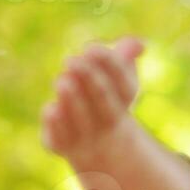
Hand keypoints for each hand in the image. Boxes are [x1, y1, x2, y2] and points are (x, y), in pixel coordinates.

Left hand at [41, 36, 144, 163]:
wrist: (94, 145)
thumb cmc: (104, 97)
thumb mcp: (115, 76)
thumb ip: (124, 56)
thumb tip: (139, 44)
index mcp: (124, 102)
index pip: (123, 86)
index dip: (109, 66)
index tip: (93, 48)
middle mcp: (107, 122)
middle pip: (104, 101)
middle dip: (90, 80)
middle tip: (72, 60)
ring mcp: (85, 136)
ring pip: (81, 119)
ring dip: (72, 100)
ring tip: (62, 81)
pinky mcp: (60, 145)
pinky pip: (60, 139)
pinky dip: (56, 125)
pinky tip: (51, 109)